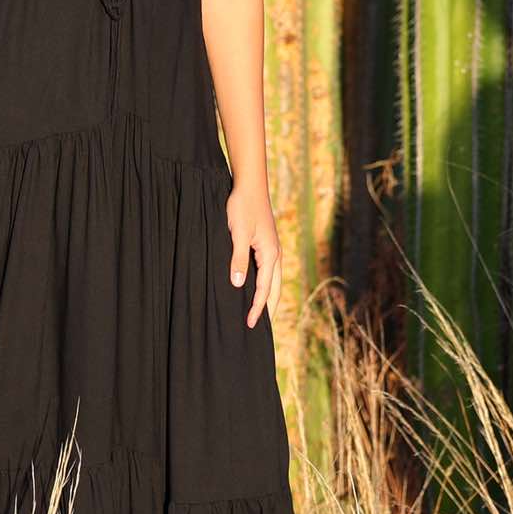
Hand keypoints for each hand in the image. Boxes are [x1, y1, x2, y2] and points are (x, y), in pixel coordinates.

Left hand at [225, 185, 280, 328]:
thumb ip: (238, 260)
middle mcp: (275, 254)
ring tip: (262, 313)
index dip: (257, 308)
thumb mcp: (237, 234)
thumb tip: (239, 285)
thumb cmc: (242, 207)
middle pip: (275, 289)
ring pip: (274, 280)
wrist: (250, 184)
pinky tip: (257, 287)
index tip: (249, 324)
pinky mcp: (267, 243)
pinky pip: (269, 271)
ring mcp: (273, 248)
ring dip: (269, 298)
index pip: (265, 290)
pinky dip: (266, 284)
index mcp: (270, 254)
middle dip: (269, 309)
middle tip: (260, 328)